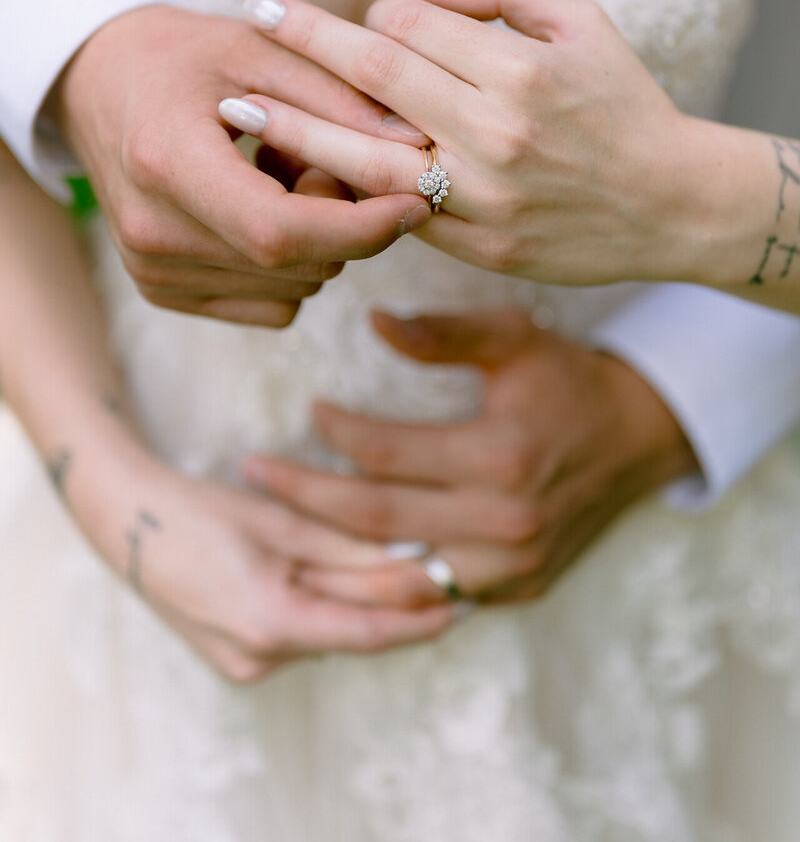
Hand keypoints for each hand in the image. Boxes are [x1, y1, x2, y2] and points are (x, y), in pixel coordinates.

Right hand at [52, 4, 430, 325]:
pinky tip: (262, 206)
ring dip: (318, 241)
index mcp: (166, 164)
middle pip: (295, 265)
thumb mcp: (258, 48)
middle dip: (344, 221)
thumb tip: (415, 146)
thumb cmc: (181, 55)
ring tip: (281, 173)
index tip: (416, 202)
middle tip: (321, 157)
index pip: (280, 232)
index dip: (361, 228)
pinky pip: (271, 305)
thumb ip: (336, 94)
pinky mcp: (161, 291)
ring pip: (294, 290)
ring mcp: (151, 271)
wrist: (98, 84)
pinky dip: (291, 266)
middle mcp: (151, 232)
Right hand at [85, 456, 454, 683]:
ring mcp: (243, 661)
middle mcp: (257, 657)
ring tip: (403, 567)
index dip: (418, 622)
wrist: (125, 521)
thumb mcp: (280, 521)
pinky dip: (326, 607)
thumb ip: (346, 547)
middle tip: (445, 575)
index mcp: (268, 623)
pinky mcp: (237, 653)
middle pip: (347, 632)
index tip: (461, 605)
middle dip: (394, 606)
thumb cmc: (200, 509)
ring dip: (359, 603)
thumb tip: (413, 557)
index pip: (365, 634)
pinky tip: (345, 576)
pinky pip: (300, 633)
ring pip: (325, 632)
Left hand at [217, 0, 699, 285]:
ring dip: (294, 129)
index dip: (371, 14)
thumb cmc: (625, 105)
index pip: (410, 26)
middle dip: (305, 42)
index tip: (353, 17)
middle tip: (252, 17)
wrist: (674, 205)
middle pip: (373, 77)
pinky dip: (349, 191)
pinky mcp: (479, 249)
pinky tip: (302, 175)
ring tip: (237, 110)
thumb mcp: (584, 25)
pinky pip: (398, 215)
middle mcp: (494, 133)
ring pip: (367, 158)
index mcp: (519, 70)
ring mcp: (482, 198)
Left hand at [243, 308, 699, 606]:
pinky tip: (342, 565)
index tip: (308, 409)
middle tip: (253, 471)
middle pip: (375, 520)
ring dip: (331, 556)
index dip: (336, 432)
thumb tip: (374, 322)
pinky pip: (435, 596)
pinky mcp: (519, 590)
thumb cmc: (570, 378)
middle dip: (303, 496)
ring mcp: (512, 567)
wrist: (641, 437)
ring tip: (274, 531)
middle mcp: (504, 523)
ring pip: (397, 574)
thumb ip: (444, 332)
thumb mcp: (516, 339)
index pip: (386, 454)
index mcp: (499, 456)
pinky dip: (386, 583)